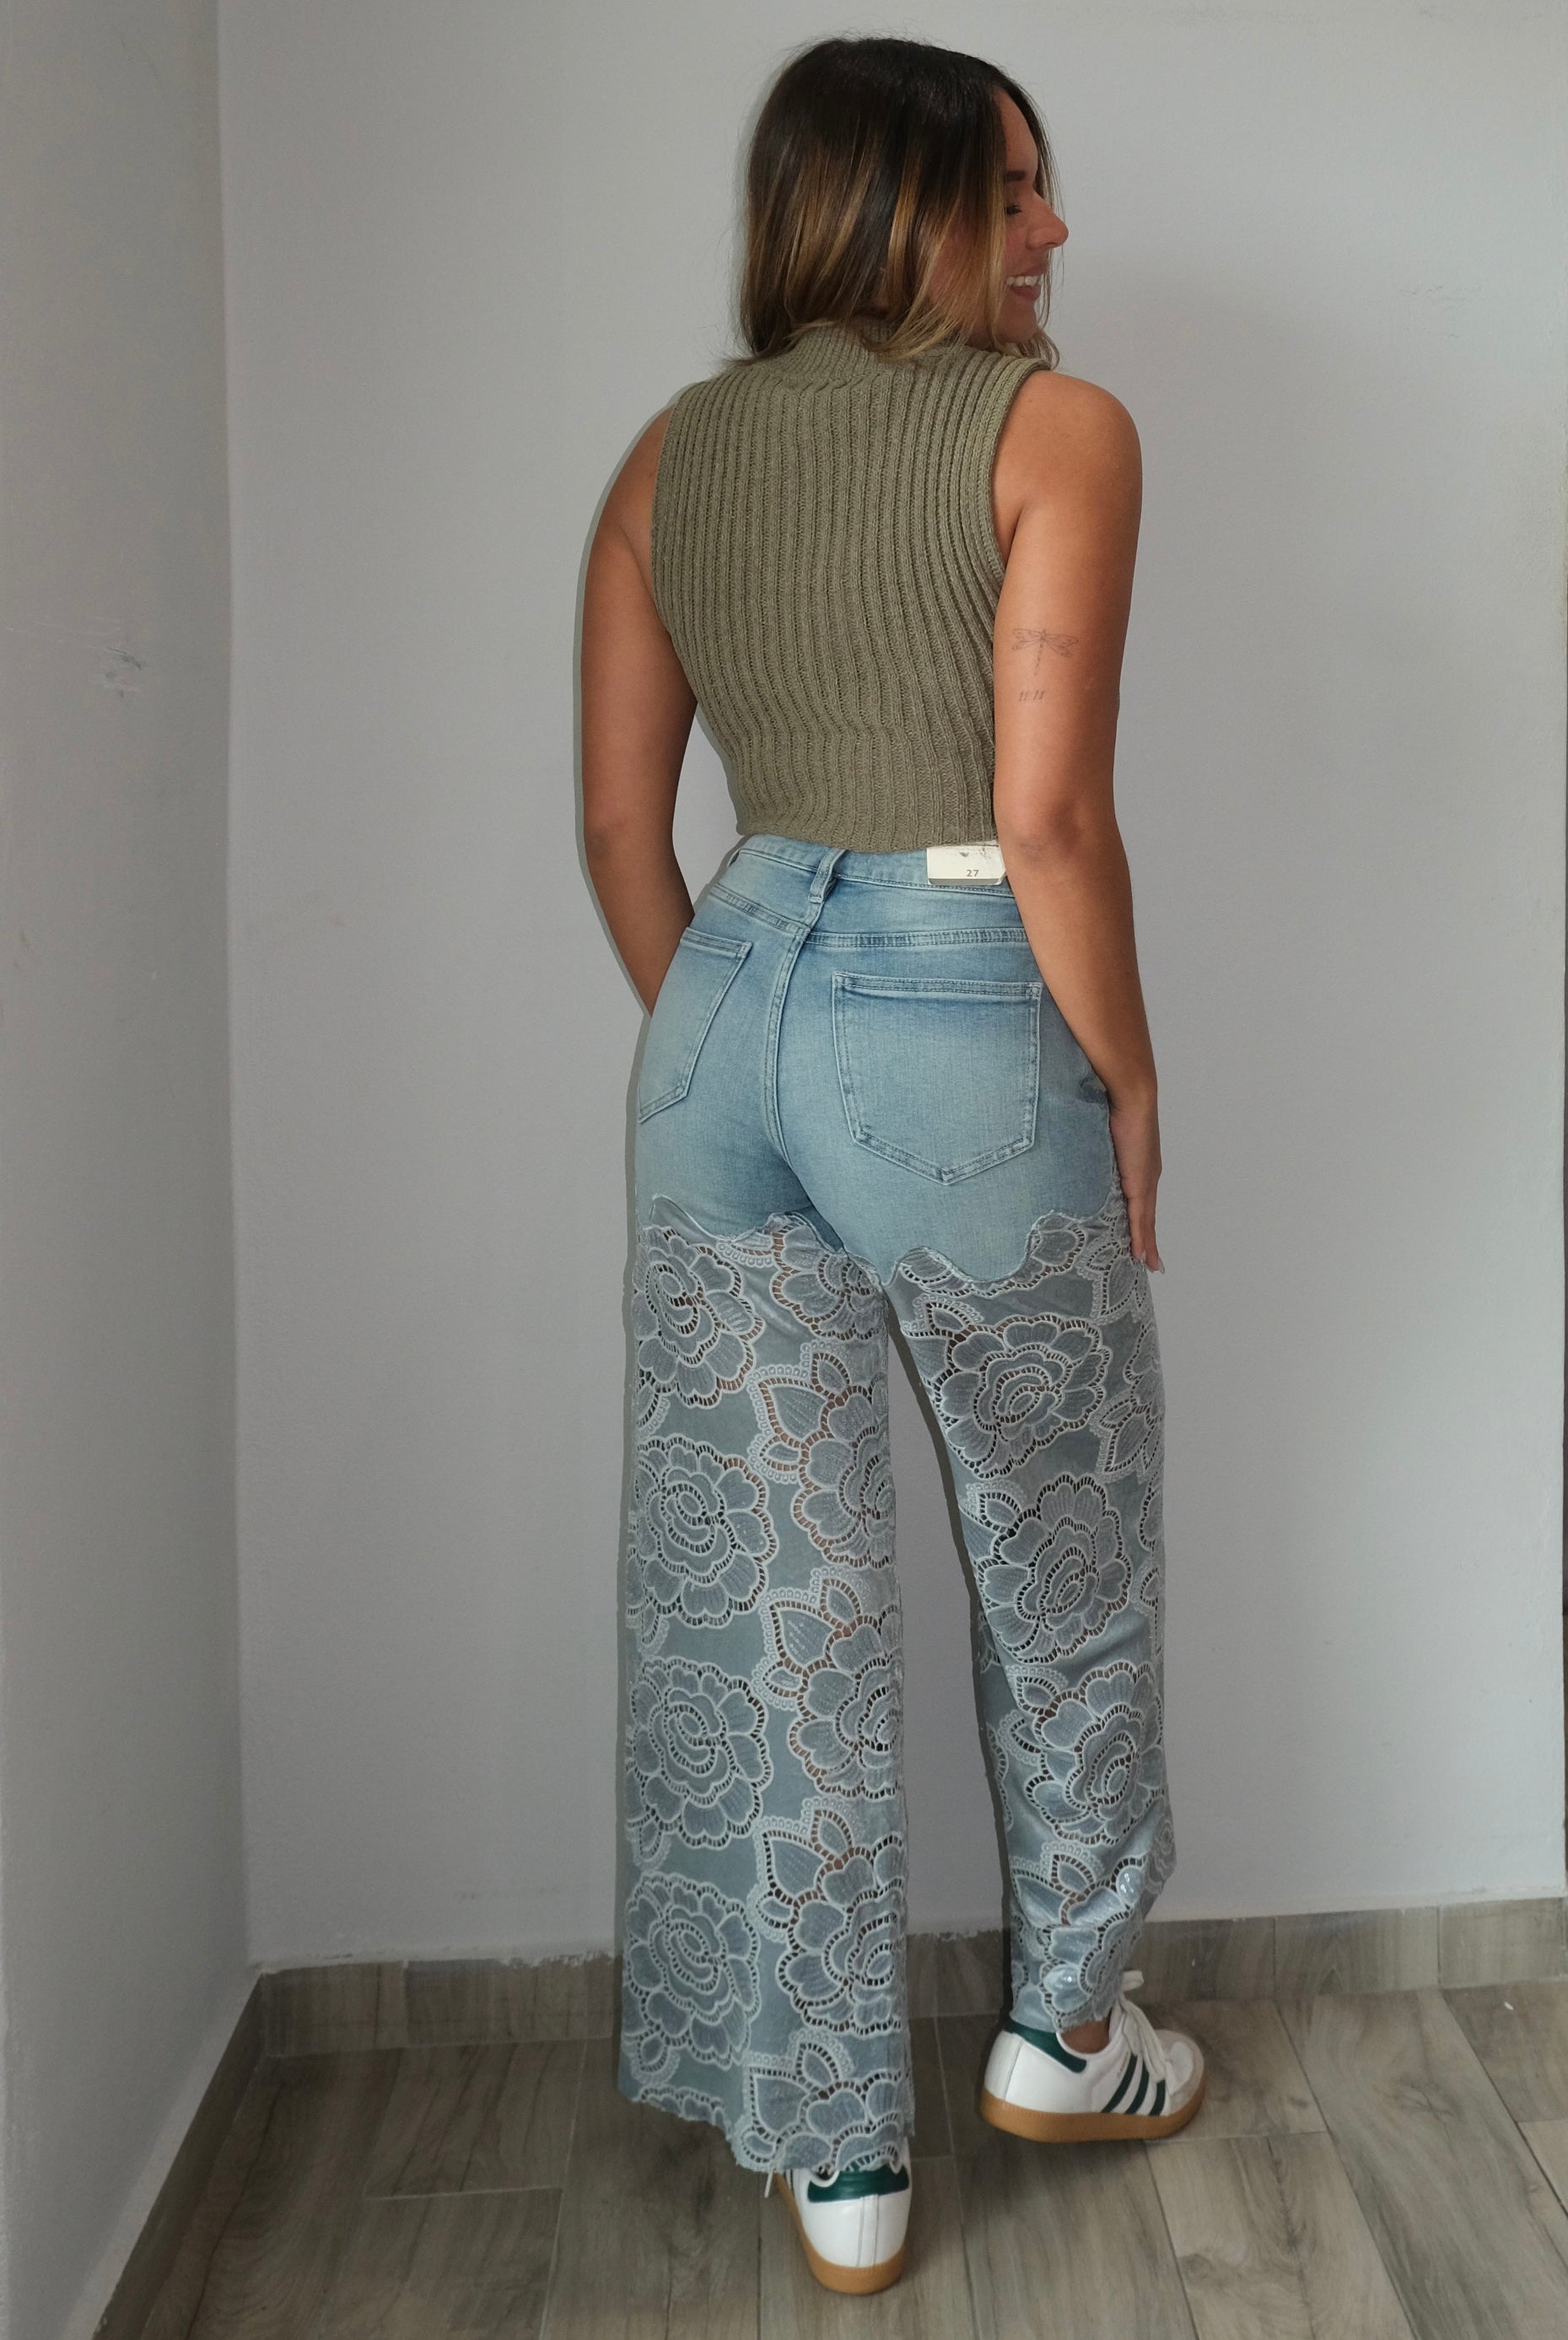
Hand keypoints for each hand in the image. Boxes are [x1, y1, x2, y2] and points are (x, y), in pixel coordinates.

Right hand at [1108, 1087, 1163, 1270]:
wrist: (1130, 1095)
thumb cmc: (1111, 1105)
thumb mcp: (1099, 1133)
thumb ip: (1092, 1147)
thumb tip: (1073, 1144)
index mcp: (1138, 1165)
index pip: (1138, 1199)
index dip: (1139, 1220)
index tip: (1139, 1238)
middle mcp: (1146, 1176)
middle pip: (1146, 1216)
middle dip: (1147, 1239)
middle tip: (1148, 1262)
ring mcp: (1145, 1182)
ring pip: (1146, 1222)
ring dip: (1146, 1244)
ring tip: (1148, 1265)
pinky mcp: (1140, 1185)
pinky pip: (1141, 1219)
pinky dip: (1142, 1239)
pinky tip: (1141, 1256)